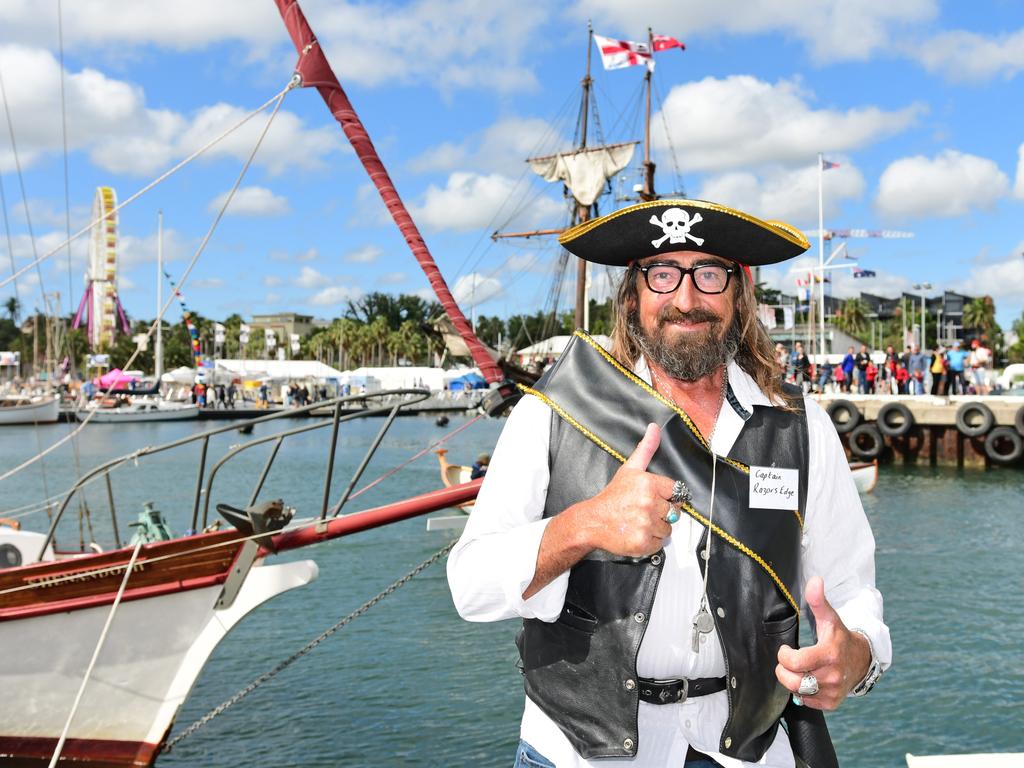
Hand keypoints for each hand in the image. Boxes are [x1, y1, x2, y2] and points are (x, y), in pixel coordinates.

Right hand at [573, 423, 674, 557]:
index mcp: (649, 483)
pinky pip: (659, 543)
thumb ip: (646, 448)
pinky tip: (637, 533)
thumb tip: (654, 428)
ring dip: (657, 528)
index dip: (667, 496)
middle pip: (674, 512)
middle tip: (644, 511)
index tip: (653, 498)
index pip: (677, 491)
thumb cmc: (611, 497)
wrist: (592, 521)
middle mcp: (649, 503)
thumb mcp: (629, 469)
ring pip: (668, 529)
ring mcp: (646, 524)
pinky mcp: (643, 542)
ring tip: (639, 522)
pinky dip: (651, 542)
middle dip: (662, 513)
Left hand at [775, 576, 870, 709]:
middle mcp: (832, 676)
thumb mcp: (830, 618)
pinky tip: (807, 680)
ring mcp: (833, 691)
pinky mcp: (832, 703)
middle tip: (787, 661)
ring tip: (796, 670)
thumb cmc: (840, 637)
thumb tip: (815, 580)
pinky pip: (807, 702)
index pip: (795, 662)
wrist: (861, 660)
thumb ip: (818, 600)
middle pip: (793, 680)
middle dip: (784, 670)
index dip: (784, 655)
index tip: (785, 649)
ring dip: (792, 680)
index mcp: (829, 654)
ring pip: (798, 692)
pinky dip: (802, 692)